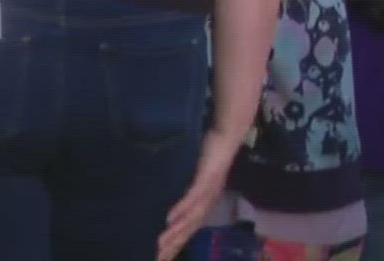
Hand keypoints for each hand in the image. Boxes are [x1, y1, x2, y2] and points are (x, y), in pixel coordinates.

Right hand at [159, 129, 241, 260]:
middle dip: (173, 245)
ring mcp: (208, 192)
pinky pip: (193, 197)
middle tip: (156, 258)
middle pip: (189, 230)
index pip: (188, 229)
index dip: (175, 244)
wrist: (227, 136)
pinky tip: (169, 220)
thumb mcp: (196, 175)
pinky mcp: (206, 179)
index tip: (159, 257)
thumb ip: (186, 189)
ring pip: (190, 218)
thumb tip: (167, 201)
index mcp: (205, 203)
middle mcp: (207, 202)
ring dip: (175, 233)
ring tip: (159, 245)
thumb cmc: (209, 153)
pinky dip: (181, 210)